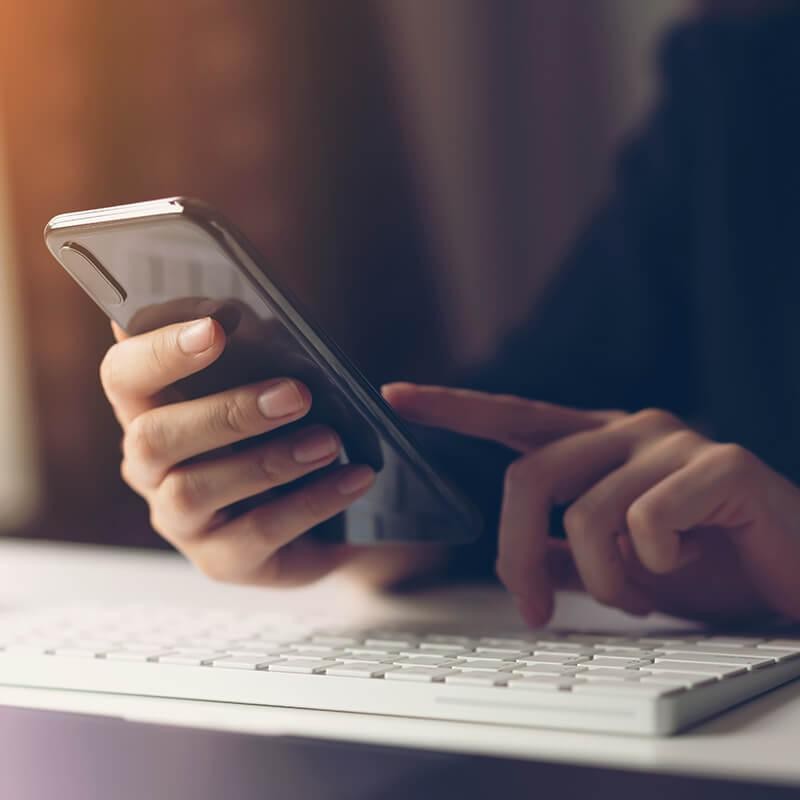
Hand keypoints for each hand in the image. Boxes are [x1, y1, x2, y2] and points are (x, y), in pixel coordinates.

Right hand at [101, 315, 393, 586]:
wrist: (329, 509)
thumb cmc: (288, 429)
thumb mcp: (275, 387)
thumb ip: (257, 352)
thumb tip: (244, 311)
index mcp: (152, 410)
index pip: (124, 375)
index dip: (159, 351)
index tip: (214, 329)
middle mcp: (151, 468)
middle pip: (152, 438)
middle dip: (226, 412)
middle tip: (296, 394)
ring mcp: (181, 520)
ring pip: (196, 489)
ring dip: (269, 460)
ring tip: (330, 440)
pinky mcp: (221, 560)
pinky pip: (258, 532)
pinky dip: (312, 501)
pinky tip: (354, 477)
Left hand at [384, 383, 799, 625]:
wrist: (794, 578)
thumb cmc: (707, 563)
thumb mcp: (619, 564)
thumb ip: (568, 553)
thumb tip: (521, 558)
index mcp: (598, 444)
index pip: (513, 417)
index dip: (452, 406)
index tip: (395, 395)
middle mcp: (627, 429)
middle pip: (528, 478)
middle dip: (516, 554)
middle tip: (530, 607)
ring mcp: (671, 441)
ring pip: (586, 514)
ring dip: (605, 579)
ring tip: (641, 593)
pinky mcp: (717, 463)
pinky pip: (645, 522)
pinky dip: (654, 568)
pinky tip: (686, 565)